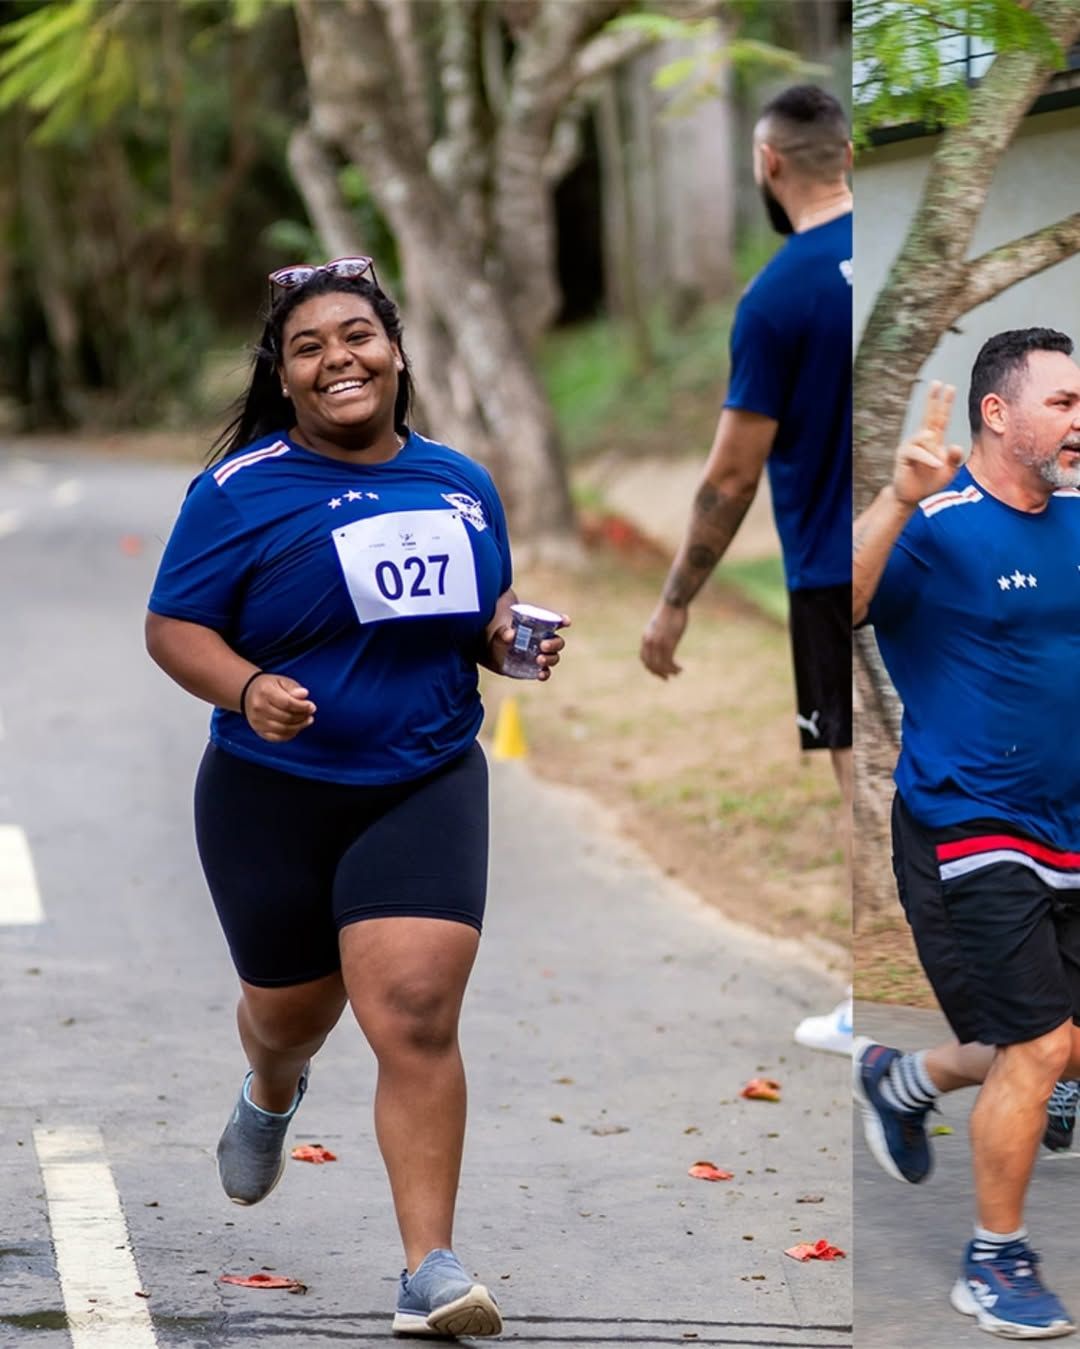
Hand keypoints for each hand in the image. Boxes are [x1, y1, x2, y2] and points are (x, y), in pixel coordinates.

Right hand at [244, 674, 316, 741]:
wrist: (249, 693)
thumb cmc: (269, 686)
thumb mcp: (282, 681)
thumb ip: (293, 688)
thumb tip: (304, 694)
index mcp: (265, 692)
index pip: (287, 703)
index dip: (302, 707)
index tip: (312, 706)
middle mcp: (258, 707)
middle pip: (286, 717)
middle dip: (302, 717)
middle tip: (310, 714)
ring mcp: (257, 721)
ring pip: (283, 729)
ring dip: (299, 726)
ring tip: (307, 720)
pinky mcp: (258, 731)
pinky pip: (277, 738)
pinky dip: (290, 735)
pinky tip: (297, 728)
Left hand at [489, 615, 569, 680]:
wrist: (492, 654)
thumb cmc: (500, 636)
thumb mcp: (500, 632)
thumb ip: (505, 632)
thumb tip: (510, 635)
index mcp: (540, 627)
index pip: (556, 622)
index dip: (563, 621)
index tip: (566, 622)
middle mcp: (544, 641)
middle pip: (558, 642)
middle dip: (554, 644)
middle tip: (543, 645)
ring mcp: (541, 656)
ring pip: (554, 658)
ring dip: (549, 659)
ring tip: (539, 659)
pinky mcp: (536, 669)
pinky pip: (546, 672)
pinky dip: (545, 674)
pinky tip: (540, 674)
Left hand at [640, 601, 686, 678]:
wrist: (673, 602)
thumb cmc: (669, 612)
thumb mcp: (659, 625)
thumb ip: (658, 634)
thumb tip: (662, 640)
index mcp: (646, 637)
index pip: (644, 658)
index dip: (650, 668)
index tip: (659, 672)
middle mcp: (649, 642)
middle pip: (650, 664)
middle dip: (659, 673)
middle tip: (667, 678)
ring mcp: (658, 643)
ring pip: (660, 665)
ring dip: (668, 672)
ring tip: (677, 673)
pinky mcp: (668, 642)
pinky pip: (669, 661)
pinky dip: (674, 668)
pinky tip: (680, 668)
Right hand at [892, 381, 966, 506]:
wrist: (912, 496)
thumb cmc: (929, 482)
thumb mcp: (948, 471)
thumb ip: (954, 459)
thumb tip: (955, 445)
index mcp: (934, 441)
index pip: (940, 418)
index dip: (945, 403)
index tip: (949, 387)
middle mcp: (922, 440)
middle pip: (929, 415)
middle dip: (933, 399)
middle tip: (937, 383)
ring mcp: (911, 446)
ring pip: (926, 438)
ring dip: (934, 452)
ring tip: (937, 466)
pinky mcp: (904, 455)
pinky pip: (918, 451)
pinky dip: (929, 458)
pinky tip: (936, 464)